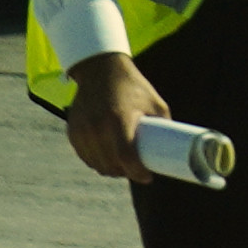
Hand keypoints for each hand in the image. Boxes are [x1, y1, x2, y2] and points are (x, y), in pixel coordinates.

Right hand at [66, 56, 170, 181]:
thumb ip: (163, 125)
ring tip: (123, 167)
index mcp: (119, 119)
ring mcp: (82, 129)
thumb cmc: (133, 87)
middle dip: (125, 173)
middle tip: (137, 172)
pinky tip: (106, 161)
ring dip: (110, 170)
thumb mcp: (155, 103)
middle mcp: (97, 126)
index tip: (148, 177)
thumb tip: (175, 149)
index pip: (126, 156)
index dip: (138, 172)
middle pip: (111, 164)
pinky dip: (96, 162)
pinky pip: (84, 156)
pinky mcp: (73, 130)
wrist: (101, 71)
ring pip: (96, 164)